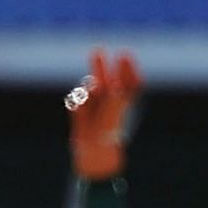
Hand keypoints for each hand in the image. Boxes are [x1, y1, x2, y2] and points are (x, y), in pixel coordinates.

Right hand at [65, 48, 141, 180]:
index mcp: (125, 106)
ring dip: (89, 86)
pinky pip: (77, 102)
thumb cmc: (109, 137)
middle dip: (102, 66)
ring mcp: (96, 110)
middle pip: (108, 82)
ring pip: (90, 90)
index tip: (125, 54)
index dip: (128, 69)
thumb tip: (110, 84)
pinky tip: (79, 102)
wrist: (95, 158)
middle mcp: (111, 106)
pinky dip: (77, 101)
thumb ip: (113, 99)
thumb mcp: (113, 114)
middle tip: (97, 49)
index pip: (130, 84)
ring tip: (91, 86)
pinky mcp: (81, 116)